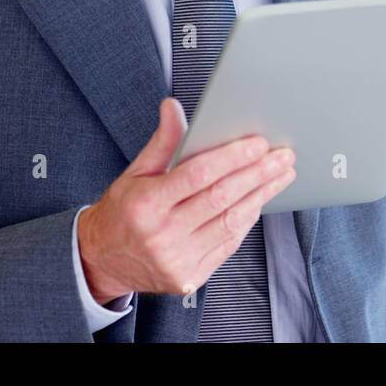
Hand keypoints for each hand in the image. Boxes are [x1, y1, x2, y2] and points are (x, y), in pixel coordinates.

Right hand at [77, 97, 295, 303]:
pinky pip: (228, 244)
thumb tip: (173, 107)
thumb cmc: (122, 212)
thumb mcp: (134, 173)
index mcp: (146, 204)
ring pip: (231, 222)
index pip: (198, 174)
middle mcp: (162, 235)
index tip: (259, 143)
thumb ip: (161, 142)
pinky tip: (260, 200)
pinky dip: (248, 220)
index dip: (232, 157)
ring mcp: (178, 260)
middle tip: (283, 156)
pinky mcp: (190, 278)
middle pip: (221, 198)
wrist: (102, 261)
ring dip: (262, 196)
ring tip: (281, 175)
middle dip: (258, 174)